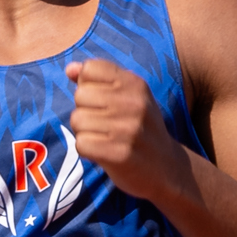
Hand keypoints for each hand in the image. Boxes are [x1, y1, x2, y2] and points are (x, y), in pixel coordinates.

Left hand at [65, 58, 187, 203]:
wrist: (166, 167)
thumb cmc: (140, 129)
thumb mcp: (128, 97)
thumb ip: (99, 79)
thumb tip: (70, 69)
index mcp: (136, 84)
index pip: (90, 69)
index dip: (87, 86)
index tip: (101, 101)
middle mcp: (134, 103)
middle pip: (80, 95)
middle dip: (84, 111)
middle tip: (103, 125)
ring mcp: (128, 130)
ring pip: (77, 120)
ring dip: (84, 132)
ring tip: (104, 139)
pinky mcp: (120, 155)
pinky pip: (81, 144)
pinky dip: (86, 150)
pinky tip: (103, 153)